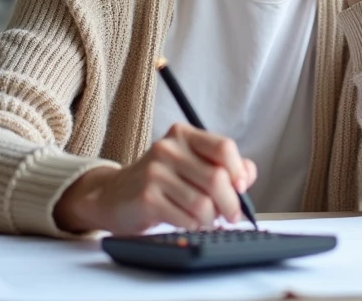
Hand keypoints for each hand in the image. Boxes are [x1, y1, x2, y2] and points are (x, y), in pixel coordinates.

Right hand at [53, 122, 257, 234]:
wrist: (113, 196)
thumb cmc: (160, 181)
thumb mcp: (190, 165)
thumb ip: (222, 165)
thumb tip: (248, 174)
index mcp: (183, 135)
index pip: (224, 147)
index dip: (238, 170)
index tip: (242, 188)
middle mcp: (168, 148)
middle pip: (217, 178)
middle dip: (230, 203)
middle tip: (230, 215)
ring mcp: (155, 172)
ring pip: (203, 203)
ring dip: (211, 219)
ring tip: (206, 221)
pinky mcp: (146, 197)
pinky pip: (185, 218)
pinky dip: (193, 226)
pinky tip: (188, 223)